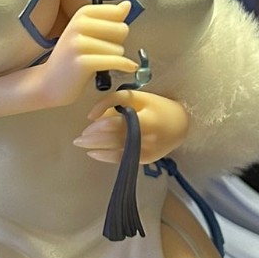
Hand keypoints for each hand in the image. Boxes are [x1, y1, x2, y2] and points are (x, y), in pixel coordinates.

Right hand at [31, 2, 137, 109]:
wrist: (48, 83)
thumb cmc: (72, 58)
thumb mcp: (87, 33)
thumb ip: (109, 18)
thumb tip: (127, 5)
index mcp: (81, 14)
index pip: (117, 13)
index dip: (117, 27)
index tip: (106, 37)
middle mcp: (78, 25)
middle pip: (121, 29)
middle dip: (118, 43)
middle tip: (102, 52)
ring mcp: (79, 44)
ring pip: (119, 48)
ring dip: (114, 58)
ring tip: (98, 62)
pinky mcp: (83, 63)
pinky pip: (115, 61)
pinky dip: (125, 66)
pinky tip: (129, 68)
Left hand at [73, 89, 188, 165]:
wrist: (180, 124)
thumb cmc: (156, 107)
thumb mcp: (137, 96)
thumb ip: (113, 100)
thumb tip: (92, 116)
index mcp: (146, 119)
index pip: (118, 124)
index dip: (100, 126)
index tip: (87, 125)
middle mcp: (147, 138)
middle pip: (114, 140)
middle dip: (93, 140)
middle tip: (77, 139)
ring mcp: (147, 151)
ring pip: (116, 151)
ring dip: (96, 149)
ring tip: (82, 145)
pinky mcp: (146, 160)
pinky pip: (122, 160)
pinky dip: (106, 156)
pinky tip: (94, 153)